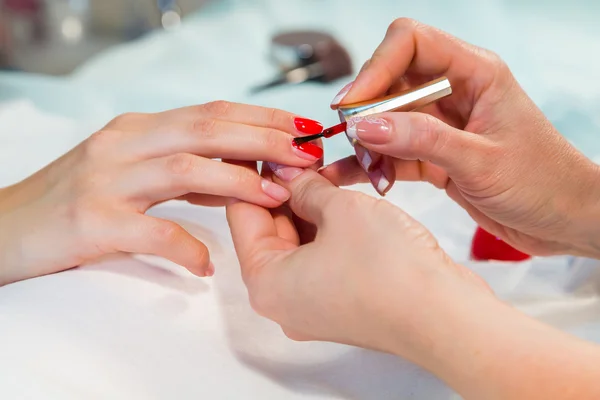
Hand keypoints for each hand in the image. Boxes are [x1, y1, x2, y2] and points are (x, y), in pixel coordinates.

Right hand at [0, 102, 322, 284]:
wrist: (7, 229)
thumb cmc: (78, 201)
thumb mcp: (132, 171)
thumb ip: (183, 170)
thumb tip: (241, 176)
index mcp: (139, 129)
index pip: (211, 112)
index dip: (262, 119)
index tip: (302, 130)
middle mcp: (123, 144)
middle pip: (206, 129)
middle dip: (263, 139)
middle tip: (306, 154)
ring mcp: (105, 180)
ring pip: (183, 168)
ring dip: (237, 181)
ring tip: (276, 197)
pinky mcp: (90, 221)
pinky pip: (150, 232)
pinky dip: (185, 247)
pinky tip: (207, 263)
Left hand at [226, 165, 490, 355]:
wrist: (446, 316)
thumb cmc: (391, 271)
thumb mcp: (340, 209)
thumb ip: (306, 187)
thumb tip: (287, 172)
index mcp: (265, 283)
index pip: (241, 214)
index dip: (252, 174)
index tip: (265, 146)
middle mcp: (283, 299)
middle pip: (269, 229)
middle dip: (284, 188)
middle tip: (298, 152)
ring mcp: (313, 303)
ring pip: (298, 241)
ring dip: (308, 205)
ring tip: (321, 169)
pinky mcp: (341, 301)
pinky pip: (322, 255)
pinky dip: (327, 227)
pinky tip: (339, 198)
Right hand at [326, 18, 599, 256]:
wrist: (564, 220)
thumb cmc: (543, 182)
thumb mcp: (480, 161)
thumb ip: (422, 140)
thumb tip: (365, 126)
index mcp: (474, 73)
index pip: (410, 43)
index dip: (376, 67)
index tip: (351, 104)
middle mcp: (453, 92)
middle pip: (390, 82)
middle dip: (366, 112)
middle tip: (354, 141)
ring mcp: (441, 125)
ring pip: (385, 121)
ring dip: (367, 145)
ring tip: (367, 171)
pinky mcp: (433, 156)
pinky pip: (392, 153)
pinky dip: (371, 165)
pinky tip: (349, 178)